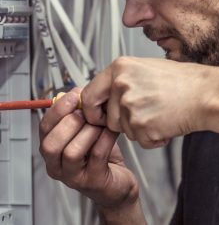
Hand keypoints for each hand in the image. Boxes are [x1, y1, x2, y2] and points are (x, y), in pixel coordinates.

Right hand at [39, 88, 138, 208]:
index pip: (44, 128)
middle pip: (50, 144)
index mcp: (52, 149)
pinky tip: (112, 130)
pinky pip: (96, 155)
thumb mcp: (86, 130)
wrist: (118, 182)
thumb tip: (79, 92)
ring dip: (89, 132)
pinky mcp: (92, 181)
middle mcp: (57, 165)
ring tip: (101, 123)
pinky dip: (105, 138)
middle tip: (87, 112)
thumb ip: (79, 114)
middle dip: (69, 122)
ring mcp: (73, 177)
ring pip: (72, 152)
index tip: (74, 96)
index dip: (57, 110)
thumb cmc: (100, 154)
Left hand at [81, 57, 207, 147]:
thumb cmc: (179, 81)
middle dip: (119, 123)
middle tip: (138, 117)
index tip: (98, 116)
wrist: (204, 93)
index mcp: (119, 68)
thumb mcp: (143, 69)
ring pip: (124, 130)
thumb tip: (102, 94)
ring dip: (139, 128)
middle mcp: (121, 85)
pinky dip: (152, 137)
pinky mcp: (142, 125)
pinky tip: (165, 122)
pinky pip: (140, 140)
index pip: (88, 95)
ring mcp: (130, 105)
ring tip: (158, 113)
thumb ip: (119, 81)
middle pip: (106, 118)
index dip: (92, 110)